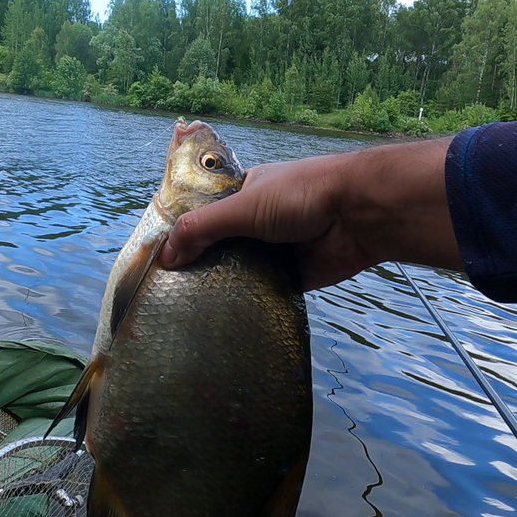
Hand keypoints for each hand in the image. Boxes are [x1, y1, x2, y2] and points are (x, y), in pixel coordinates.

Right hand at [159, 137, 462, 290]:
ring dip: (221, 288)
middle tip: (166, 296)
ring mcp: (275, 251)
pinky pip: (263, 294)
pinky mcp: (292, 278)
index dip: (182, 236)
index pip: (203, 216)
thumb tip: (166, 258)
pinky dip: (247, 304)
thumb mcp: (243, 206)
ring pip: (239, 273)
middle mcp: (257, 223)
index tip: (158, 263)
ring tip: (185, 314)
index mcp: (243, 195)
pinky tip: (220, 322)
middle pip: (219, 248)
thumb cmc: (301, 195)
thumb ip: (202, 229)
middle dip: (198, 267)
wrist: (359, 214)